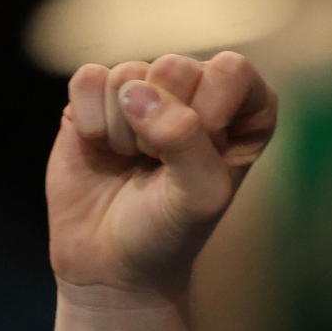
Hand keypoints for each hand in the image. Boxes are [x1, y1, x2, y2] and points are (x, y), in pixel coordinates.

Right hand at [47, 51, 277, 307]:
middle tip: (158, 166)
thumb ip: (185, 139)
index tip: (201, 160)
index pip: (231, 71)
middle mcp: (196, 89)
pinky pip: (88, 80)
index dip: (209, 116)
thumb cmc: (170, 231)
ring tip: (133, 162)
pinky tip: (102, 149)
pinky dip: (90, 122)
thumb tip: (136, 93)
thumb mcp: (200, 197)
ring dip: (124, 132)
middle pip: (175, 67)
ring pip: (128, 75)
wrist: (111, 263)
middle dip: (160, 126)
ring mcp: (145, 88)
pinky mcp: (98, 94)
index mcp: (243, 110)